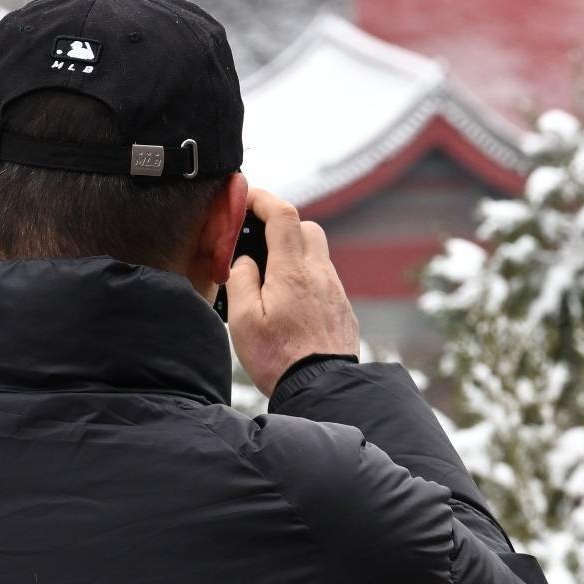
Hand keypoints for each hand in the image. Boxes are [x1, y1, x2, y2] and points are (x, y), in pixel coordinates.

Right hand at [228, 188, 364, 396]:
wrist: (322, 387)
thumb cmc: (279, 357)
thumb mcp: (244, 320)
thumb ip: (242, 281)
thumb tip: (245, 260)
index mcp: (293, 271)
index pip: (283, 215)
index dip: (264, 199)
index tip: (246, 196)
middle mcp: (320, 274)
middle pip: (306, 228)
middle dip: (281, 225)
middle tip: (256, 239)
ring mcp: (335, 290)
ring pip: (317, 254)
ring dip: (294, 253)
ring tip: (268, 276)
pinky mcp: (342, 308)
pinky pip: (323, 278)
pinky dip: (305, 277)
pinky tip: (288, 300)